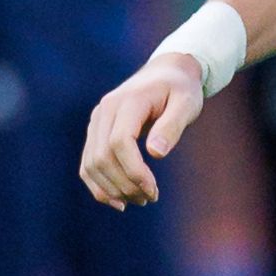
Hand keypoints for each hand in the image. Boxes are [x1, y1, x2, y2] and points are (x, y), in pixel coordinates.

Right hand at [78, 50, 207, 207]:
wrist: (165, 73)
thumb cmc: (180, 90)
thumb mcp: (187, 104)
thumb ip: (172, 126)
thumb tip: (155, 153)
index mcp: (128, 101)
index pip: (120, 141)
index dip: (133, 170)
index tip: (153, 190)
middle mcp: (105, 110)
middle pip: (102, 156)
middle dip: (125, 184)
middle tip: (150, 199)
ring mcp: (96, 120)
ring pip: (91, 163)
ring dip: (112, 189)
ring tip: (139, 200)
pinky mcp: (95, 131)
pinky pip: (87, 163)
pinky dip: (98, 185)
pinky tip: (118, 201)